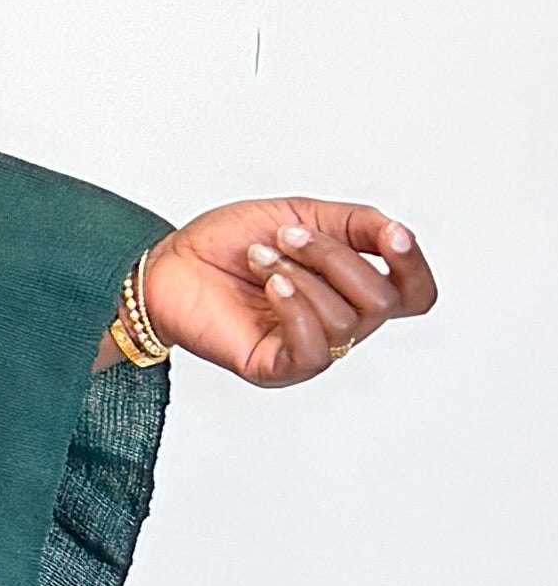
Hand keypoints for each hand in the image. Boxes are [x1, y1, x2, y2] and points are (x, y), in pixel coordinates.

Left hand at [138, 201, 437, 386]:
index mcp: (351, 289)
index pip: (415, 295)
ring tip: (262, 257)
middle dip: (336, 257)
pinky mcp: (278, 369)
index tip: (392, 235)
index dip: (414, 267)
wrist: (171, 262)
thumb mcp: (304, 216)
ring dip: (303, 275)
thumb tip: (400, 235)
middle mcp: (339, 325)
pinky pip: (313, 350)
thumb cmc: (230, 243)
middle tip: (286, 237)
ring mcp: (310, 351)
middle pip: (382, 301)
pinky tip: (270, 284)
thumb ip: (358, 225)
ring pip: (347, 321)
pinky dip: (296, 306)